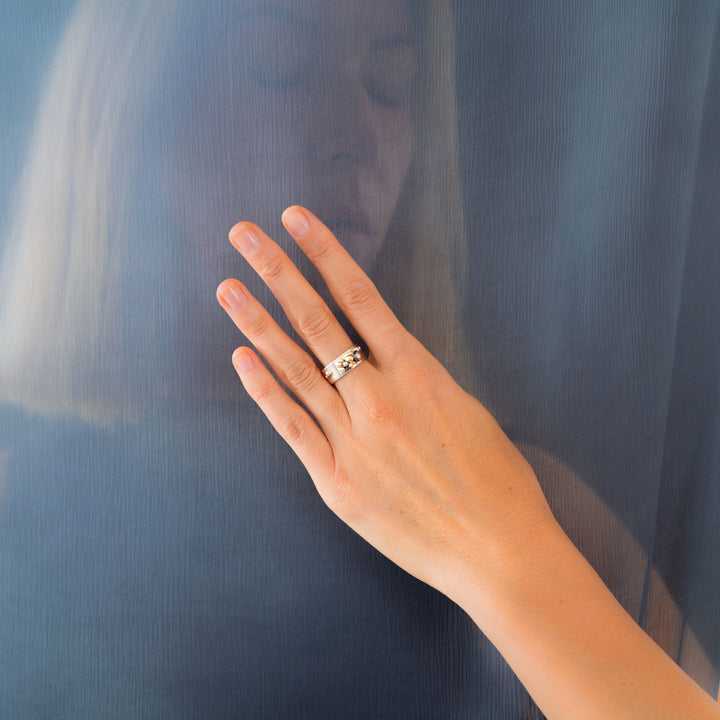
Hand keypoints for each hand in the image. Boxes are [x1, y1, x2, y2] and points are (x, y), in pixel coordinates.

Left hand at [216, 206, 556, 605]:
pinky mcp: (336, 482)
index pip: (362, 296)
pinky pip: (292, 427)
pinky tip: (241, 359)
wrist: (500, 552)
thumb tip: (384, 358)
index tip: (297, 219)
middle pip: (319, 322)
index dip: (326, 253)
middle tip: (244, 235)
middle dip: (279, 273)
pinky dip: (265, 392)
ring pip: (297, 368)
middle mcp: (381, 398)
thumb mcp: (465, 411)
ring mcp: (354, 441)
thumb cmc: (497, 482)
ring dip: (258, 324)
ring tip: (228, 287)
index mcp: (420, 373)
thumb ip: (418, 381)